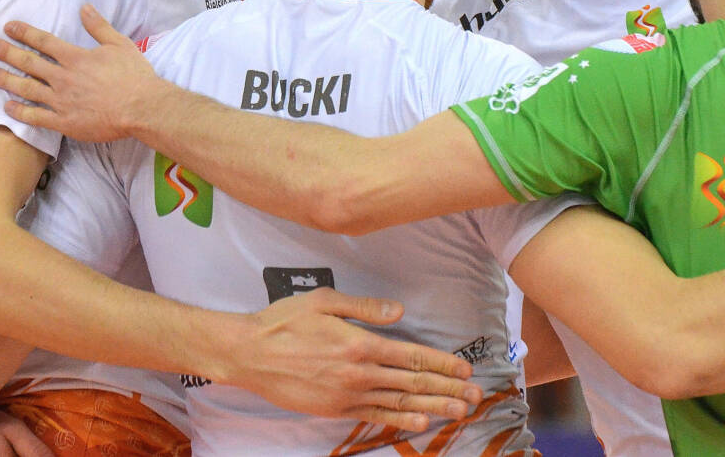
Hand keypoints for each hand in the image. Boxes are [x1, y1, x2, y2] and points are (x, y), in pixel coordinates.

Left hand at [0, 4, 156, 141]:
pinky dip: (20, 111)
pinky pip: (36, 116)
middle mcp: (64, 78)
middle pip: (28, 63)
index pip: (43, 42)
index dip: (24, 33)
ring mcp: (62, 101)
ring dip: (5, 80)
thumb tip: (84, 7)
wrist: (143, 107)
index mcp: (76, 58)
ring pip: (26, 88)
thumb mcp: (120, 44)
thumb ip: (99, 26)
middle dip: (6, 53)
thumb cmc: (135, 76)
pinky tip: (7, 105)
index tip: (8, 27)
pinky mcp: (65, 122)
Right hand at [224, 287, 482, 432]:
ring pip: (399, 403)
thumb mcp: (325, 301)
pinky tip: (420, 423)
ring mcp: (347, 395)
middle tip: (476, 396)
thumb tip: (400, 311)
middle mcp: (358, 373)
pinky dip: (399, 420)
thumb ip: (365, 307)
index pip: (412, 355)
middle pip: (413, 382)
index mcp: (360, 343)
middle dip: (448, 389)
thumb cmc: (285, 321)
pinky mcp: (334, 410)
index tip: (465, 368)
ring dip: (433, 407)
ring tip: (459, 412)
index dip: (442, 363)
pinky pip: (374, 416)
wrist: (248, 354)